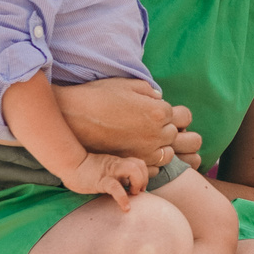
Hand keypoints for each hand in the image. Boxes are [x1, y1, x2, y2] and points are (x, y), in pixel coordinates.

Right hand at [59, 77, 182, 165]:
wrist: (72, 116)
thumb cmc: (99, 96)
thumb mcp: (127, 84)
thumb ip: (150, 91)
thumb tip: (160, 99)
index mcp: (158, 111)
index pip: (181, 116)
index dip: (169, 114)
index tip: (156, 113)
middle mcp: (156, 133)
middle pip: (178, 135)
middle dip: (168, 130)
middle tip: (151, 127)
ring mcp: (145, 151)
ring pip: (168, 154)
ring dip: (161, 147)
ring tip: (144, 141)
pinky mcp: (132, 164)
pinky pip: (154, 169)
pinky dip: (150, 163)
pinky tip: (138, 154)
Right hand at [62, 151, 151, 211]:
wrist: (69, 164)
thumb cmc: (84, 170)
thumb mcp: (104, 170)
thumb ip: (115, 175)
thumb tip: (125, 185)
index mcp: (117, 163)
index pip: (139, 163)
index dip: (144, 175)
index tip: (139, 187)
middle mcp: (116, 165)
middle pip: (140, 165)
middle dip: (143, 180)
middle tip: (137, 191)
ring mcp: (109, 172)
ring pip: (133, 170)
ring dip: (138, 183)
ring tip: (132, 194)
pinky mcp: (101, 181)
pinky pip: (116, 187)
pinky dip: (123, 198)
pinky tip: (126, 207)